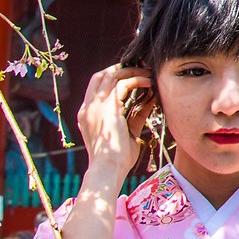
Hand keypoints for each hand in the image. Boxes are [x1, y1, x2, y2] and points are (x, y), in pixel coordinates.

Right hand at [77, 63, 151, 181]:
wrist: (108, 170)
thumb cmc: (118, 159)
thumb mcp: (128, 133)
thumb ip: (135, 115)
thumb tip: (150, 100)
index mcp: (87, 115)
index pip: (96, 87)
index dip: (113, 77)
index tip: (131, 75)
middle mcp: (87, 108)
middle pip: (99, 76)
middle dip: (119, 69)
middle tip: (139, 67)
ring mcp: (94, 107)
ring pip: (110, 75)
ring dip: (131, 71)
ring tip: (147, 73)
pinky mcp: (106, 108)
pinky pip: (122, 84)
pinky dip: (136, 80)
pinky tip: (149, 83)